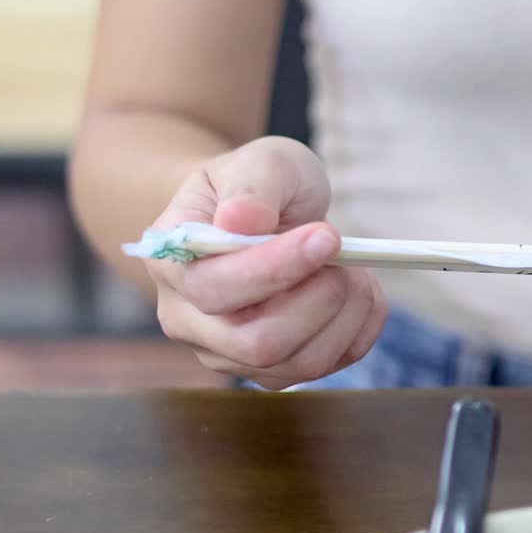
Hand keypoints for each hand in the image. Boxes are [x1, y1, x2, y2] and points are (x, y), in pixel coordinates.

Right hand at [147, 137, 386, 388]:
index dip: (278, 268)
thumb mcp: (258, 162)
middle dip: (319, 300)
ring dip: (345, 315)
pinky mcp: (272, 370)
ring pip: (298, 364)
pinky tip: (359, 293)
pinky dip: (358, 330)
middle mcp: (188, 320)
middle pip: (257, 343)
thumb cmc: (257, 186)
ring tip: (356, 270)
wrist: (263, 213)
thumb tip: (241, 221)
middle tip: (346, 256)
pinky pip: (327, 368)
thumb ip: (251, 186)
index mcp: (172, 263)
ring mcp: (229, 354)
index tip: (327, 236)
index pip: (216, 289)